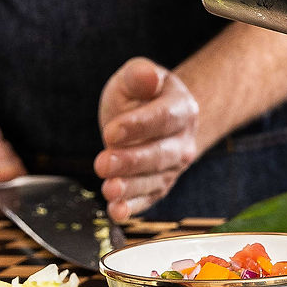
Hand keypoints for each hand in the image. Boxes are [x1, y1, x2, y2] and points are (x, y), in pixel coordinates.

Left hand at [94, 58, 198, 221]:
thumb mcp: (137, 77)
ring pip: (155, 179)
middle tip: (103, 163)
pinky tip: (116, 211)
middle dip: (132, 161)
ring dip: (131, 187)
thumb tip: (146, 76)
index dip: (139, 126)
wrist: (156, 118)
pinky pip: (149, 198)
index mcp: (183, 108)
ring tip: (109, 190)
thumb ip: (139, 75)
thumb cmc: (143, 95)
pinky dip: (132, 207)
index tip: (111, 133)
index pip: (164, 118)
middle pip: (160, 154)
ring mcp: (174, 166)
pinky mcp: (160, 185)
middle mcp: (184, 141)